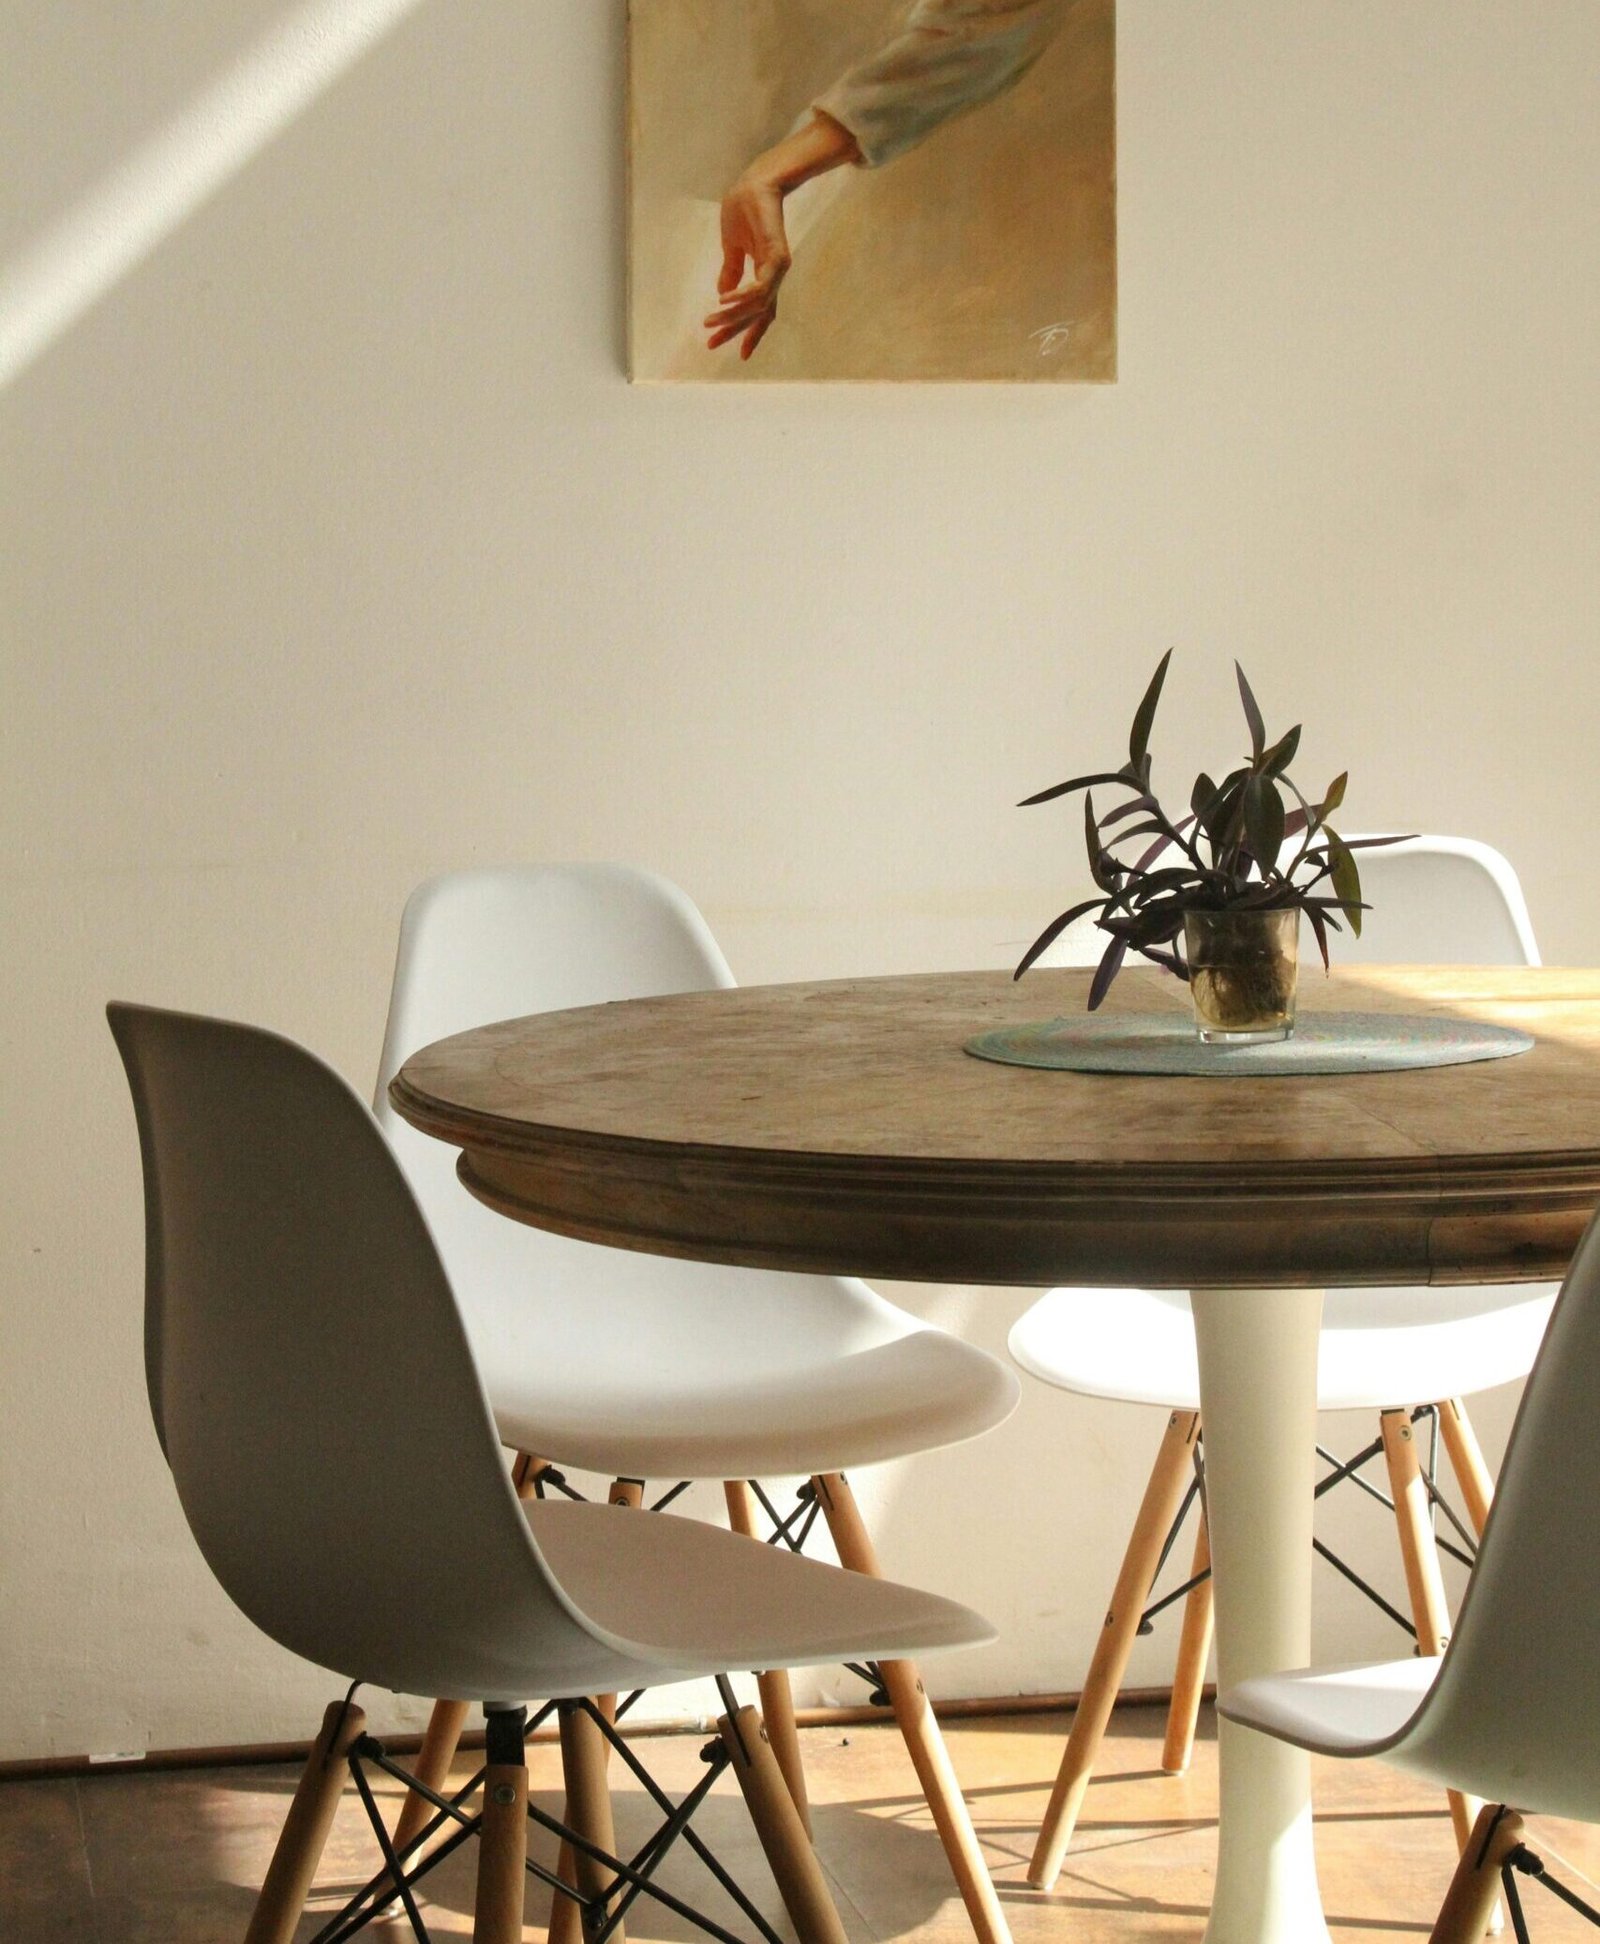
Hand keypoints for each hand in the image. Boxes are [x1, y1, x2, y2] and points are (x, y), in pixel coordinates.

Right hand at [703, 113, 861, 360]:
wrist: (755, 184)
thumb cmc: (746, 210)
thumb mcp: (732, 247)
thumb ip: (730, 271)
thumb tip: (723, 297)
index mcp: (765, 275)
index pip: (760, 312)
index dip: (749, 333)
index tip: (739, 355)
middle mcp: (774, 275)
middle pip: (757, 315)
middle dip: (733, 332)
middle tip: (711, 344)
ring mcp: (777, 267)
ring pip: (756, 305)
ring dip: (731, 316)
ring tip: (709, 321)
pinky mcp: (775, 256)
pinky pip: (759, 287)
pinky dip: (740, 297)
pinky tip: (723, 301)